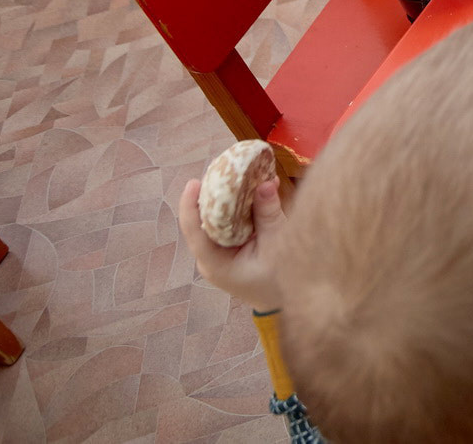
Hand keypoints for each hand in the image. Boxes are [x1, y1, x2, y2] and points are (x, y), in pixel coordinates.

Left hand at [178, 176, 286, 311]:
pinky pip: (224, 225)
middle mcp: (211, 260)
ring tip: (234, 174)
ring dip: (224, 199)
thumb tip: (264, 183)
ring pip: (213, 222)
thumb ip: (269, 215)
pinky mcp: (227, 250)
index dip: (191, 206)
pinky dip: (234, 208)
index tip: (193, 182)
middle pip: (202, 223)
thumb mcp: (278, 246)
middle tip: (222, 169)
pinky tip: (246, 191)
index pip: (195, 232)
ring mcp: (217, 256)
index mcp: (217, 264)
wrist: (281, 303)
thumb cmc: (280, 280)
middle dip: (211, 195)